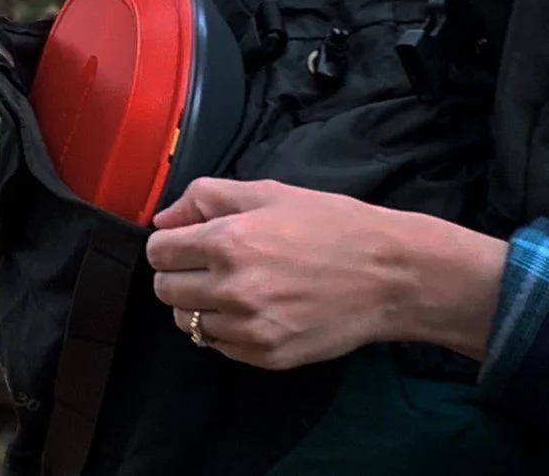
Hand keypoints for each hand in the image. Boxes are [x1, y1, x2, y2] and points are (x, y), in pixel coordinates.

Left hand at [147, 178, 508, 370]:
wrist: (389, 275)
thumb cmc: (332, 226)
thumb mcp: (269, 192)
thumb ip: (206, 198)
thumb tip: (162, 221)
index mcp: (229, 241)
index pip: (158, 252)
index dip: (170, 244)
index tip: (188, 243)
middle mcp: (232, 288)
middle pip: (165, 290)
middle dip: (180, 274)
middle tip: (210, 265)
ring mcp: (249, 328)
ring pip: (187, 323)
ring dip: (200, 305)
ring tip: (234, 289)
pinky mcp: (266, 356)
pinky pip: (218, 346)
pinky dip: (226, 329)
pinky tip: (254, 310)